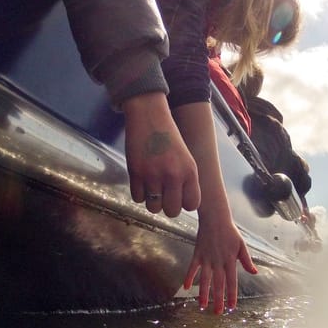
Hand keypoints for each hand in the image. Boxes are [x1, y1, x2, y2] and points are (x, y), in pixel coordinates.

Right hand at [123, 92, 199, 215]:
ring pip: (153, 208)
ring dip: (152, 202)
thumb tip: (182, 204)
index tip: (179, 196)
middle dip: (167, 206)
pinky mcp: (135, 172)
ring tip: (152, 188)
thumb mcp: (185, 158)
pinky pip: (138, 198)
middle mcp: (173, 175)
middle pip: (172, 211)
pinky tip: (142, 182)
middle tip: (164, 195)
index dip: (184, 203)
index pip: (192, 204)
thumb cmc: (168, 137)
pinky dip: (139, 194)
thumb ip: (185, 180)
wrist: (149, 116)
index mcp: (189, 171)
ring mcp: (153, 175)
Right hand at [184, 214, 257, 313]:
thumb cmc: (230, 232)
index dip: (232, 295)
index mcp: (230, 260)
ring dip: (203, 293)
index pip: (232, 281)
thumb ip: (246, 260)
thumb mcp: (241, 245)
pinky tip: (187, 288)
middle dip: (218, 299)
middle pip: (218, 284)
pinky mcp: (198, 254)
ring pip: (205, 279)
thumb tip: (254, 272)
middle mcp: (218, 261)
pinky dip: (189, 277)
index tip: (232, 307)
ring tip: (202, 306)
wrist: (215, 218)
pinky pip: (192, 268)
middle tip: (217, 312)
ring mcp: (206, 258)